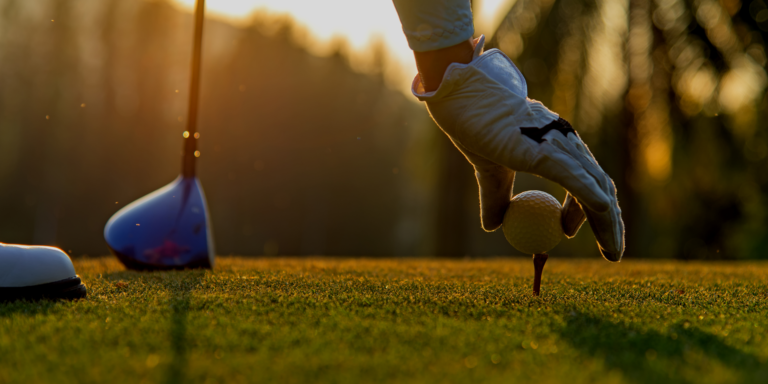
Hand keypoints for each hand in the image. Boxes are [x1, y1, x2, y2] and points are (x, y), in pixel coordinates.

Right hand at [413, 36, 623, 260]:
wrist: (464, 97)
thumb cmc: (475, 125)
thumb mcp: (489, 170)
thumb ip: (496, 197)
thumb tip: (493, 226)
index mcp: (556, 145)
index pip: (586, 180)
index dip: (584, 211)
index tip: (567, 232)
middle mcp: (567, 143)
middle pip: (601, 187)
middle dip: (610, 223)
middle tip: (611, 253)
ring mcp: (561, 146)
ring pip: (597, 190)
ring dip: (608, 224)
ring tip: (612, 253)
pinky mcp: (549, 152)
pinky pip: (578, 183)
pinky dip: (592, 203)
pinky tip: (604, 219)